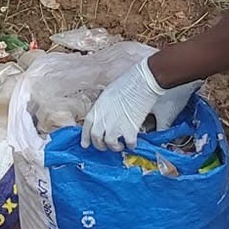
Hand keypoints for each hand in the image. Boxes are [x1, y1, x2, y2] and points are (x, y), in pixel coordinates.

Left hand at [83, 60, 198, 150]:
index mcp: (97, 109)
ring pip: (110, 145)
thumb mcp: (108, 94)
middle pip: (97, 140)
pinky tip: (133, 141)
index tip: (86, 145)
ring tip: (120, 144)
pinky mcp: (130, 130)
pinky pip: (129, 144)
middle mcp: (103, 120)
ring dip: (115, 147)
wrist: (143, 81)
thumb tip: (104, 117)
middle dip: (100, 145)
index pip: (86, 128)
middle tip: (106, 146)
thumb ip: (103, 108)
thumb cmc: (127, 83)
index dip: (85, 138)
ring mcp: (116, 126)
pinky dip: (131, 145)